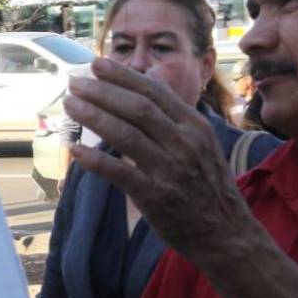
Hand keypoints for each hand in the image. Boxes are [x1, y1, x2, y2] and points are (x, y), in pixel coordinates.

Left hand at [63, 58, 254, 265]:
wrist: (227, 234)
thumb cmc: (207, 184)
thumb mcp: (200, 140)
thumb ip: (173, 108)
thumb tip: (151, 74)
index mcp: (194, 125)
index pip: (154, 92)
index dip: (123, 76)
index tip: (96, 63)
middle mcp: (184, 142)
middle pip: (137, 108)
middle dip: (102, 92)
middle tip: (74, 83)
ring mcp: (170, 169)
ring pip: (126, 135)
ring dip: (94, 117)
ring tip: (70, 106)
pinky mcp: (156, 196)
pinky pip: (120, 172)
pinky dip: (96, 160)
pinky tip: (74, 150)